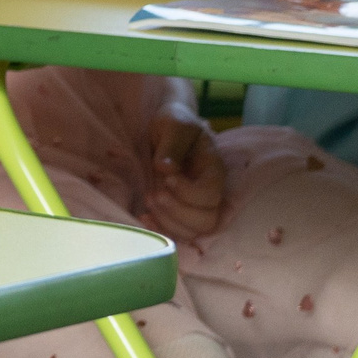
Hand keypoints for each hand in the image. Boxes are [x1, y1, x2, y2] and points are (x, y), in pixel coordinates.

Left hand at [141, 106, 224, 242]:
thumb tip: (165, 168)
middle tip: (155, 194)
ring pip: (193, 232)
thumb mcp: (173, 125)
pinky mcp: (179, 211)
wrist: (166, 129)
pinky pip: (178, 233)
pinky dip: (161, 229)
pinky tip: (144, 216)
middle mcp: (209, 192)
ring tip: (149, 199)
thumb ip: (171, 145)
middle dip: (178, 211)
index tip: (167, 178)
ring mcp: (195, 204)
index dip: (190, 193)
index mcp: (213, 170)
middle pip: (207, 221)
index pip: (212, 195)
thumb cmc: (173, 124)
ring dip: (168, 222)